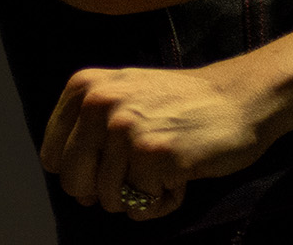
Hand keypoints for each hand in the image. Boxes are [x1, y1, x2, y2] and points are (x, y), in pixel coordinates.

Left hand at [39, 62, 270, 219]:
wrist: (241, 97)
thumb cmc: (183, 105)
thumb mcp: (124, 96)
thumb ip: (89, 131)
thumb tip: (75, 190)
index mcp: (85, 86)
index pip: (52, 157)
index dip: (82, 171)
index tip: (112, 162)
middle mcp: (99, 102)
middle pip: (72, 182)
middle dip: (106, 189)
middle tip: (141, 168)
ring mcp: (125, 127)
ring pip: (108, 199)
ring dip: (140, 195)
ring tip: (167, 163)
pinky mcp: (152, 154)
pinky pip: (141, 207)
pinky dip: (163, 200)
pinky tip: (182, 172)